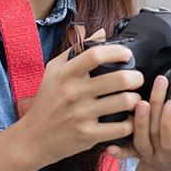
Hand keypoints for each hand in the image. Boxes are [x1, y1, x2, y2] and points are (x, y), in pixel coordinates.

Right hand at [15, 26, 145, 167]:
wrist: (33, 138)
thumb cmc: (46, 101)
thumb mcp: (53, 71)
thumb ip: (76, 49)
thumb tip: (101, 32)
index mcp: (65, 74)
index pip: (96, 55)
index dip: (117, 51)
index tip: (127, 54)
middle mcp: (73, 93)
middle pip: (118, 79)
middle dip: (136, 77)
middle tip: (138, 78)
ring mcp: (81, 115)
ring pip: (124, 102)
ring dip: (136, 99)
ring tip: (136, 98)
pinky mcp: (87, 135)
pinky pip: (120, 127)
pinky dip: (131, 122)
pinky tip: (129, 119)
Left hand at [103, 74, 170, 170]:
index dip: (169, 122)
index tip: (170, 103)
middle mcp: (161, 154)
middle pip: (155, 131)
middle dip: (156, 105)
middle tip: (159, 83)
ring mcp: (146, 153)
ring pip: (140, 139)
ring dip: (138, 120)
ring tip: (139, 100)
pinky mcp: (135, 152)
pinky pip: (125, 152)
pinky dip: (119, 149)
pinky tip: (111, 145)